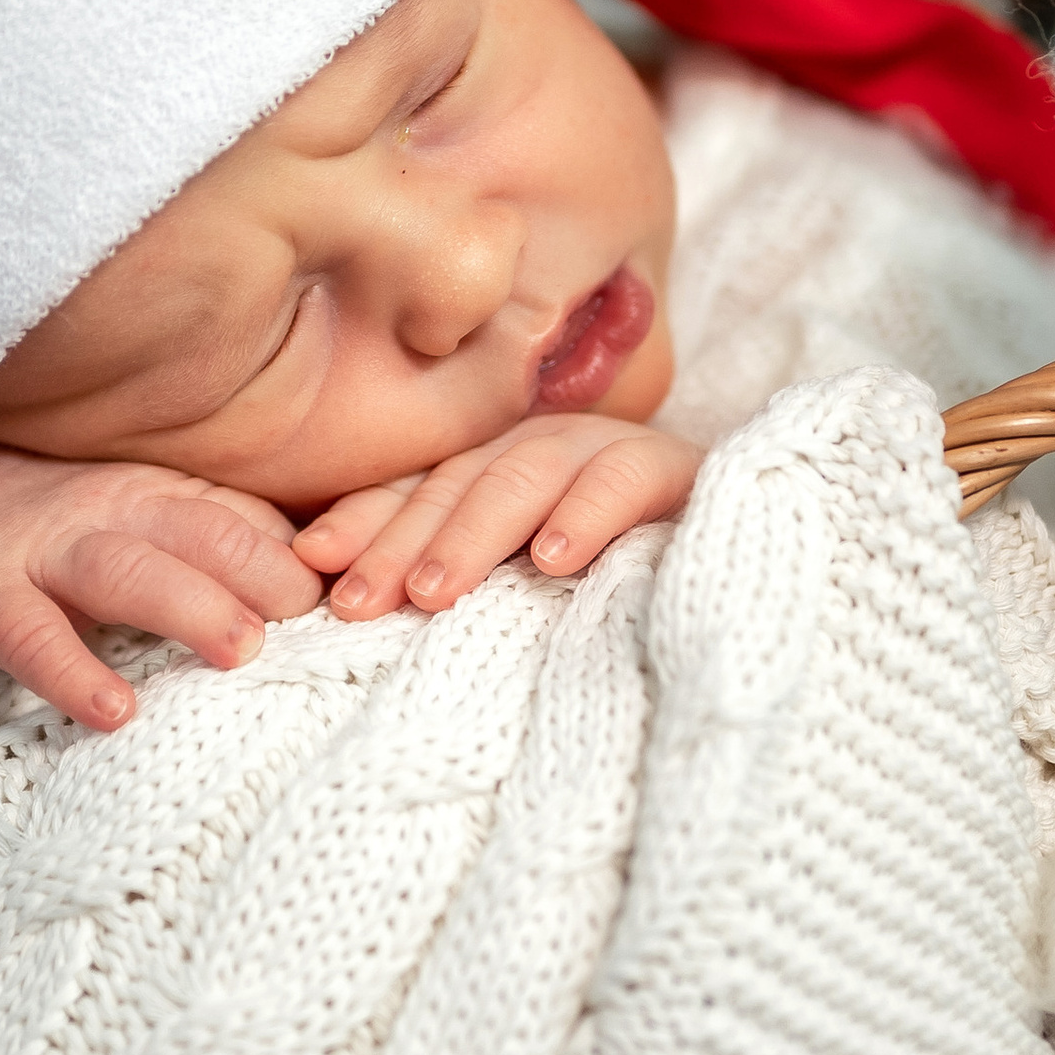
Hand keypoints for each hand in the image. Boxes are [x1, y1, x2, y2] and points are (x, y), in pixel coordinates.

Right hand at [0, 447, 326, 729]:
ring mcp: (45, 553)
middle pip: (202, 532)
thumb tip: (344, 582)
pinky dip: (71, 673)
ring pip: (127, 572)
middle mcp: (114, 512)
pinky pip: (30, 636)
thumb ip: (234, 539)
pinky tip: (112, 711)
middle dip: (264, 574)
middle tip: (318, 622)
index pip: (251, 519)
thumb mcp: (150, 512)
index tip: (365, 601)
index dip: (308, 558)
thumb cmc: (64, 524)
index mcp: (167, 494)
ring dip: (189, 608)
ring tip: (241, 652)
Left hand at [294, 415, 700, 619]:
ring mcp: (604, 451)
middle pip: (455, 484)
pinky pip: (622, 481)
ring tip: (434, 591)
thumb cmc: (617, 583)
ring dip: (474, 534)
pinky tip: (555, 560)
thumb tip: (351, 605)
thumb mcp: (521, 585)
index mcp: (496, 472)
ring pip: (523, 476)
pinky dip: (585, 515)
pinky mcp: (674, 469)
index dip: (363, 522)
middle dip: (399, 542)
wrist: (742, 554)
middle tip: (355, 601)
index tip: (312, 566)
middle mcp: (541, 449)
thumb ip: (453, 578)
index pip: (417, 490)